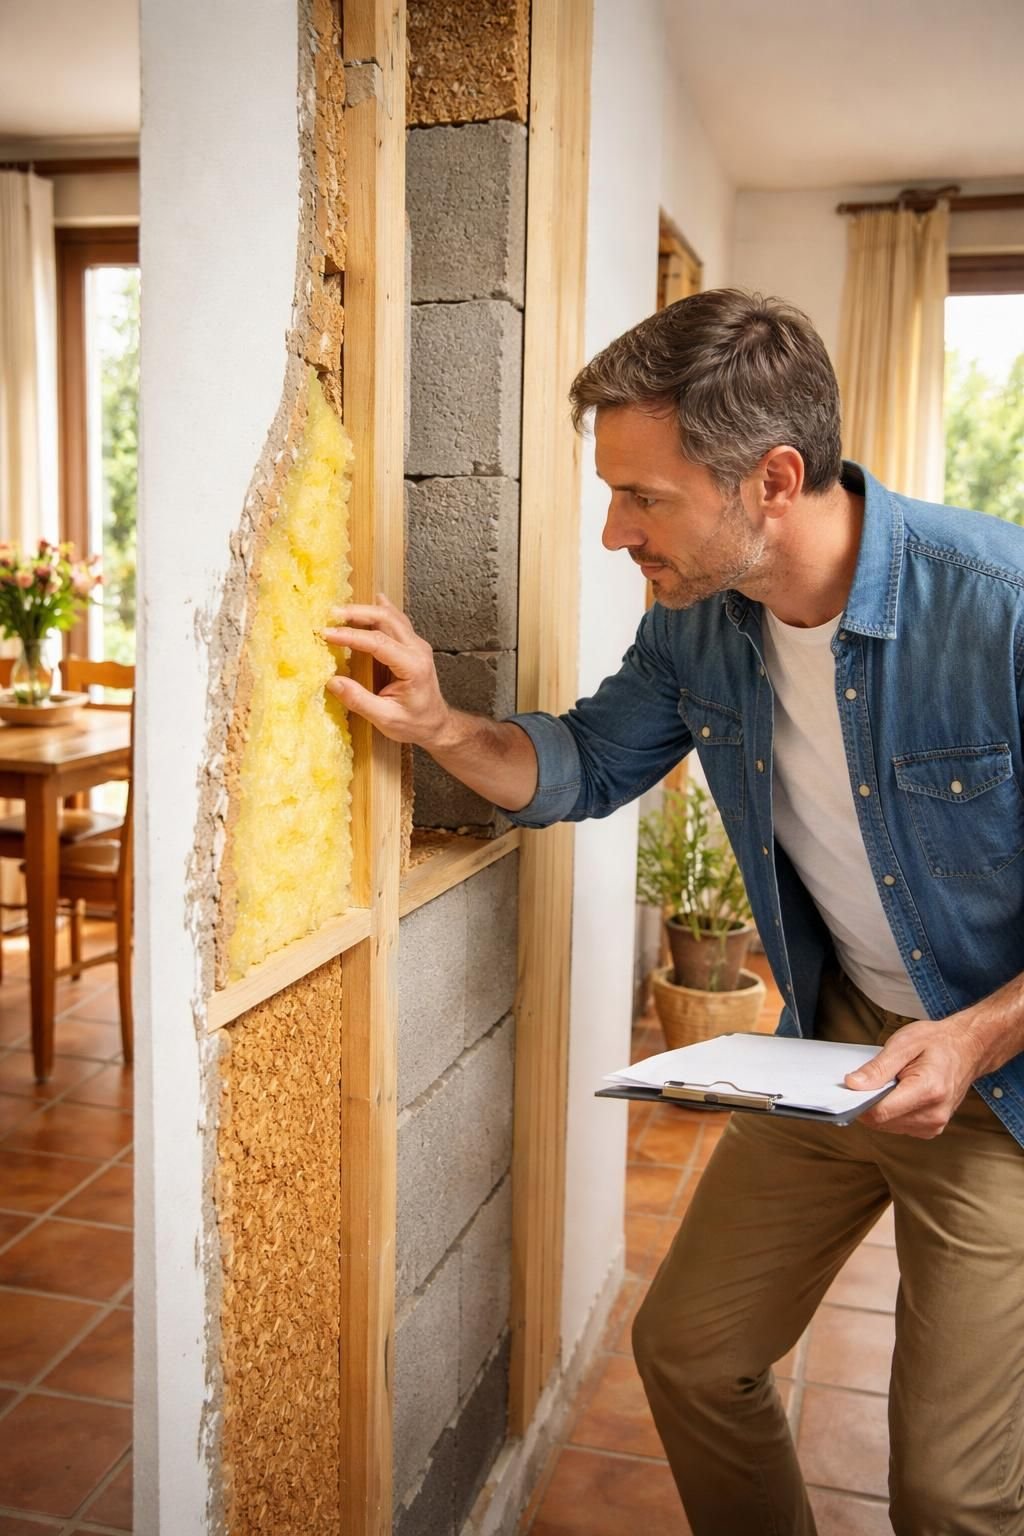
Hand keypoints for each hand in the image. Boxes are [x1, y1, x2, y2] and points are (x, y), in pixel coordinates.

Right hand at [323, 593, 450, 747]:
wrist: (436, 723)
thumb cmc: (414, 723)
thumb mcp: (386, 719)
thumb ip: (360, 701)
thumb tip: (332, 682)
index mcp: (413, 667)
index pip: (378, 642)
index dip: (351, 636)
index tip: (327, 634)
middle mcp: (418, 649)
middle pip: (386, 619)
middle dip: (356, 613)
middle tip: (330, 614)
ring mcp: (417, 644)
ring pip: (391, 616)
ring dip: (365, 610)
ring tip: (339, 611)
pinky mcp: (412, 644)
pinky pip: (395, 620)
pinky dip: (379, 611)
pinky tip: (371, 601)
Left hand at [844, 1017, 983, 1137]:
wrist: (967, 1049)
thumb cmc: (938, 1043)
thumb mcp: (904, 1043)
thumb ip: (878, 1067)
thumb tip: (853, 1084)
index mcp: (928, 1091)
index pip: (879, 1113)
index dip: (858, 1101)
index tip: (852, 1086)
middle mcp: (933, 1114)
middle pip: (881, 1122)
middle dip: (869, 1101)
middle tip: (877, 1078)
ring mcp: (934, 1125)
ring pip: (887, 1126)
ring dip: (881, 1107)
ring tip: (894, 1083)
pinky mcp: (930, 1129)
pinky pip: (897, 1126)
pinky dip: (892, 1112)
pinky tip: (900, 1093)